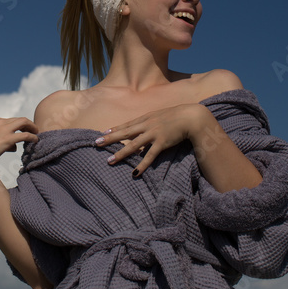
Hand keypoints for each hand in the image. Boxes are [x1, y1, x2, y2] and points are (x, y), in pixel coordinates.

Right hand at [0, 117, 38, 180]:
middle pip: (21, 119)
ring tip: (37, 134)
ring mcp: (4, 130)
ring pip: (24, 123)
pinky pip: (25, 135)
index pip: (13, 120)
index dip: (21, 125)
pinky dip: (32, 137)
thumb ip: (3, 140)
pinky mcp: (8, 138)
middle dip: (29, 124)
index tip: (26, 130)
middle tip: (35, 130)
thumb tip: (14, 147)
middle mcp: (1, 123)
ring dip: (32, 128)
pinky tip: (36, 140)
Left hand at [95, 103, 209, 176]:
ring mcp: (153, 134)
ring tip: (109, 161)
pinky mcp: (161, 142)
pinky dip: (141, 165)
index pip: (127, 124)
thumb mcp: (160, 116)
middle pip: (125, 133)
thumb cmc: (176, 116)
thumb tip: (142, 130)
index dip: (115, 129)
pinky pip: (149, 156)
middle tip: (97, 143)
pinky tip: (134, 173)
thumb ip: (151, 123)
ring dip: (120, 154)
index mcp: (146, 118)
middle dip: (110, 138)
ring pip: (133, 145)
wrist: (190, 117)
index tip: (103, 132)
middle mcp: (147, 125)